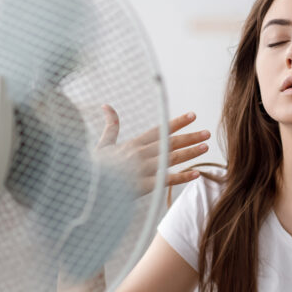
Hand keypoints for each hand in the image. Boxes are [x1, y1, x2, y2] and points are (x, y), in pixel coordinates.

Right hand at [94, 104, 210, 194]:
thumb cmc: (93, 167)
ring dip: (191, 152)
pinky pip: (166, 180)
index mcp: (132, 144)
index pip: (160, 130)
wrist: (84, 186)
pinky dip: (182, 177)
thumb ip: (111, 126)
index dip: (177, 122)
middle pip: (170, 142)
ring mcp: (142, 169)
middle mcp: (139, 154)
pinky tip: (196, 173)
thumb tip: (107, 105)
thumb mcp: (102, 144)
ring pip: (171, 158)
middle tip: (207, 133)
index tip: (193, 116)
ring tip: (206, 147)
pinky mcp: (142, 186)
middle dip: (190, 137)